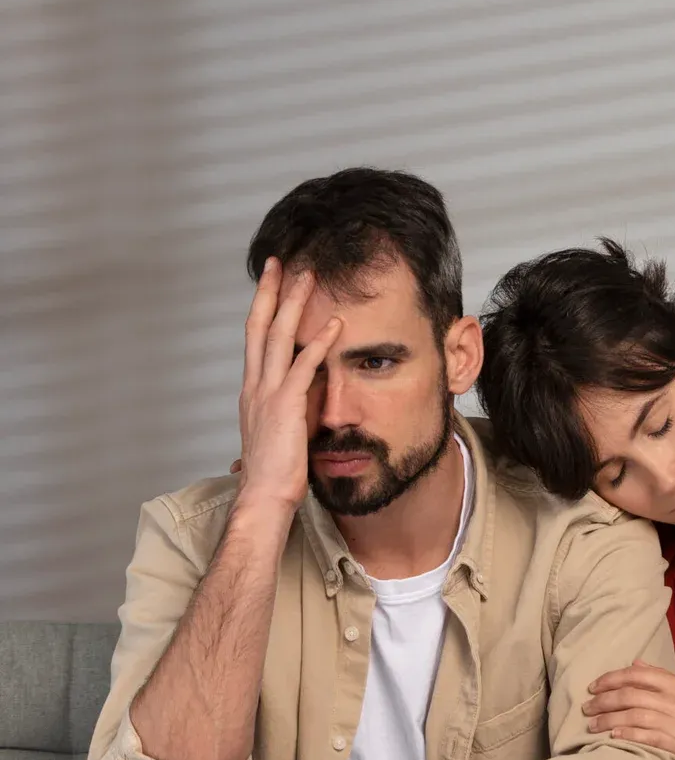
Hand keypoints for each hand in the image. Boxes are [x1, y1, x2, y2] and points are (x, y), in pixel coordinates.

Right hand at [235, 259, 341, 512]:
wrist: (264, 497)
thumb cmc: (273, 472)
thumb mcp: (277, 434)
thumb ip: (284, 413)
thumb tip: (298, 401)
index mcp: (252, 390)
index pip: (255, 338)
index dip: (262, 308)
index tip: (270, 283)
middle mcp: (255, 385)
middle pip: (259, 326)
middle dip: (269, 291)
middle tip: (278, 262)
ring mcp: (269, 393)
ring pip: (279, 337)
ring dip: (294, 304)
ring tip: (308, 276)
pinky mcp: (288, 406)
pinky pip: (305, 366)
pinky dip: (320, 342)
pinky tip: (337, 323)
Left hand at [584, 661, 674, 759]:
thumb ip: (662, 677)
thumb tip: (636, 662)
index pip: (638, 674)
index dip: (611, 679)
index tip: (593, 687)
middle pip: (631, 695)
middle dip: (603, 700)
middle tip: (587, 708)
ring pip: (635, 716)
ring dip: (608, 719)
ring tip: (591, 725)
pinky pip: (647, 737)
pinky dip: (627, 735)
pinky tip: (612, 736)